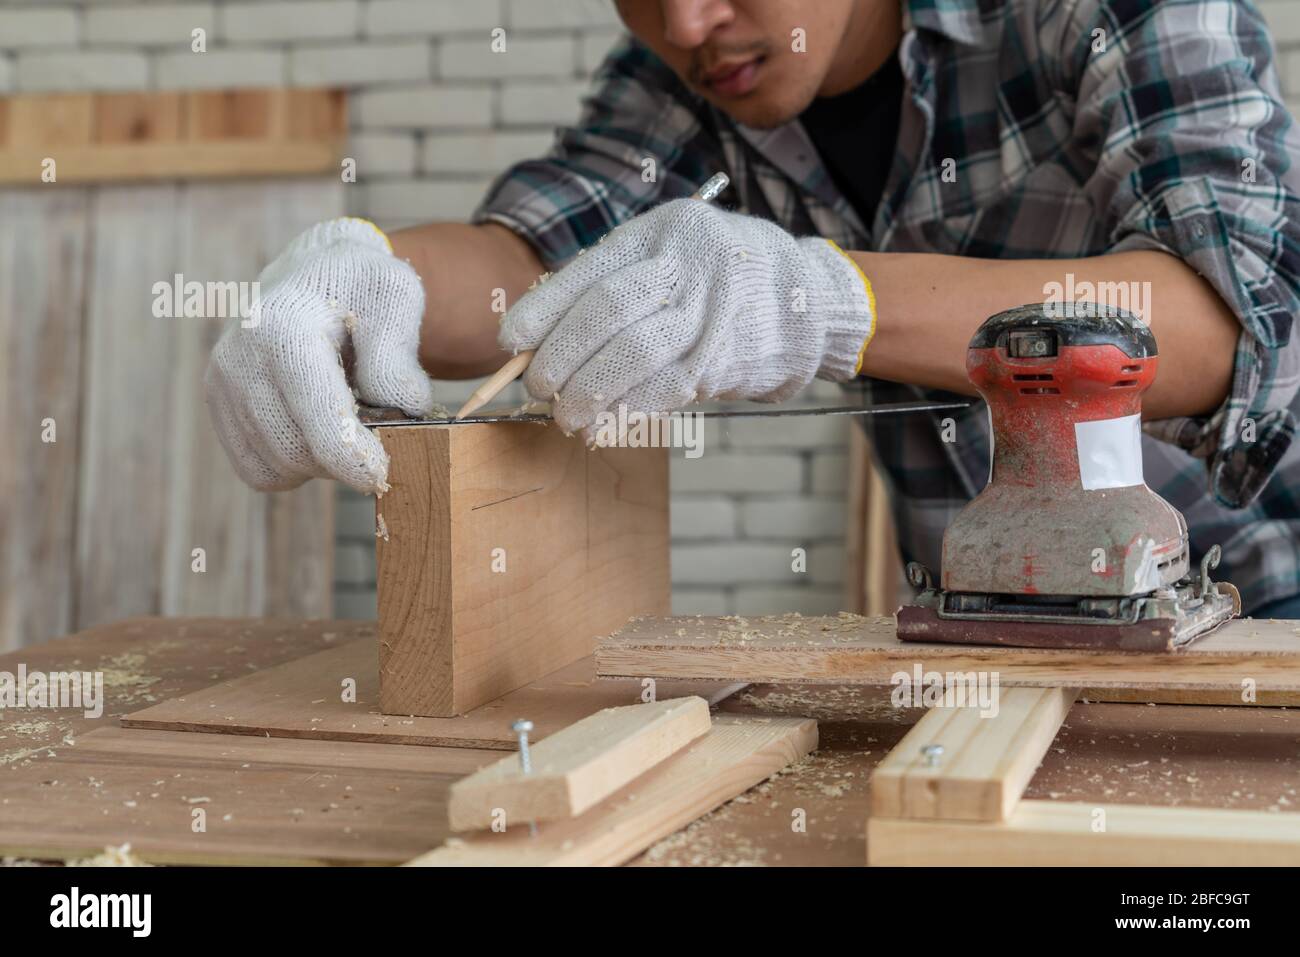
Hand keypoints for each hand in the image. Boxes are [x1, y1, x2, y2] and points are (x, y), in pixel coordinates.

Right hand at [205, 218, 434, 492]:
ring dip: (319, 461)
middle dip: (343, 456)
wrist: (312, 271)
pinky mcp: (217, 404)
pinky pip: (258, 471)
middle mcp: (240, 357)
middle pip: (297, 452)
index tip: (383, 476)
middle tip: (373, 428)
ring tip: (342, 418)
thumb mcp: (394, 296)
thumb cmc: (359, 286)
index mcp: (284, 330)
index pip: (320, 420)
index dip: (356, 460)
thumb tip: (402, 409)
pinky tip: (313, 428)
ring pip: (278, 467)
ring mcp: (221, 382)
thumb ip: (397, 355)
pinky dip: (291, 465)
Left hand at [499, 199, 875, 434]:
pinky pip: (666, 390)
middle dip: (562, 357)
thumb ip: (617, 285)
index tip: (512, 343)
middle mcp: (689, 264)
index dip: (544, 311)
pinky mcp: (729, 357)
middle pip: (606, 312)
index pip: (590, 272)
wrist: (809, 299)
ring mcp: (713, 311)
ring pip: (634, 355)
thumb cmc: (720, 279)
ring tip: (567, 416)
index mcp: (663, 231)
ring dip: (590, 393)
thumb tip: (544, 338)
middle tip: (540, 389)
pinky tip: (605, 424)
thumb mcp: (673, 255)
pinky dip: (628, 410)